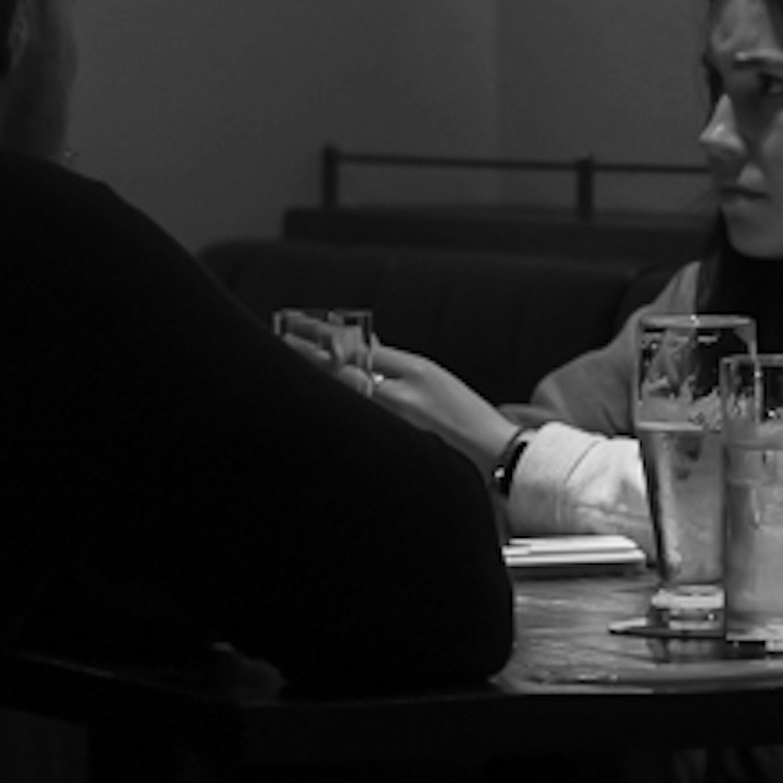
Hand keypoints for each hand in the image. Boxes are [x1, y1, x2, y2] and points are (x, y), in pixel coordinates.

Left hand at [284, 327, 514, 467]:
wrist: (501, 455)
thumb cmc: (471, 422)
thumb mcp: (440, 383)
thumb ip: (401, 370)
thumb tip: (367, 353)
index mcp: (421, 371)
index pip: (363, 349)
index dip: (327, 339)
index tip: (301, 327)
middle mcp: (406, 392)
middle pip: (346, 369)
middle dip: (309, 355)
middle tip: (281, 344)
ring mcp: (400, 420)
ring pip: (348, 396)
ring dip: (318, 380)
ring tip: (289, 367)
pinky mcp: (401, 443)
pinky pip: (362, 422)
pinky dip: (339, 409)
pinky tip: (317, 405)